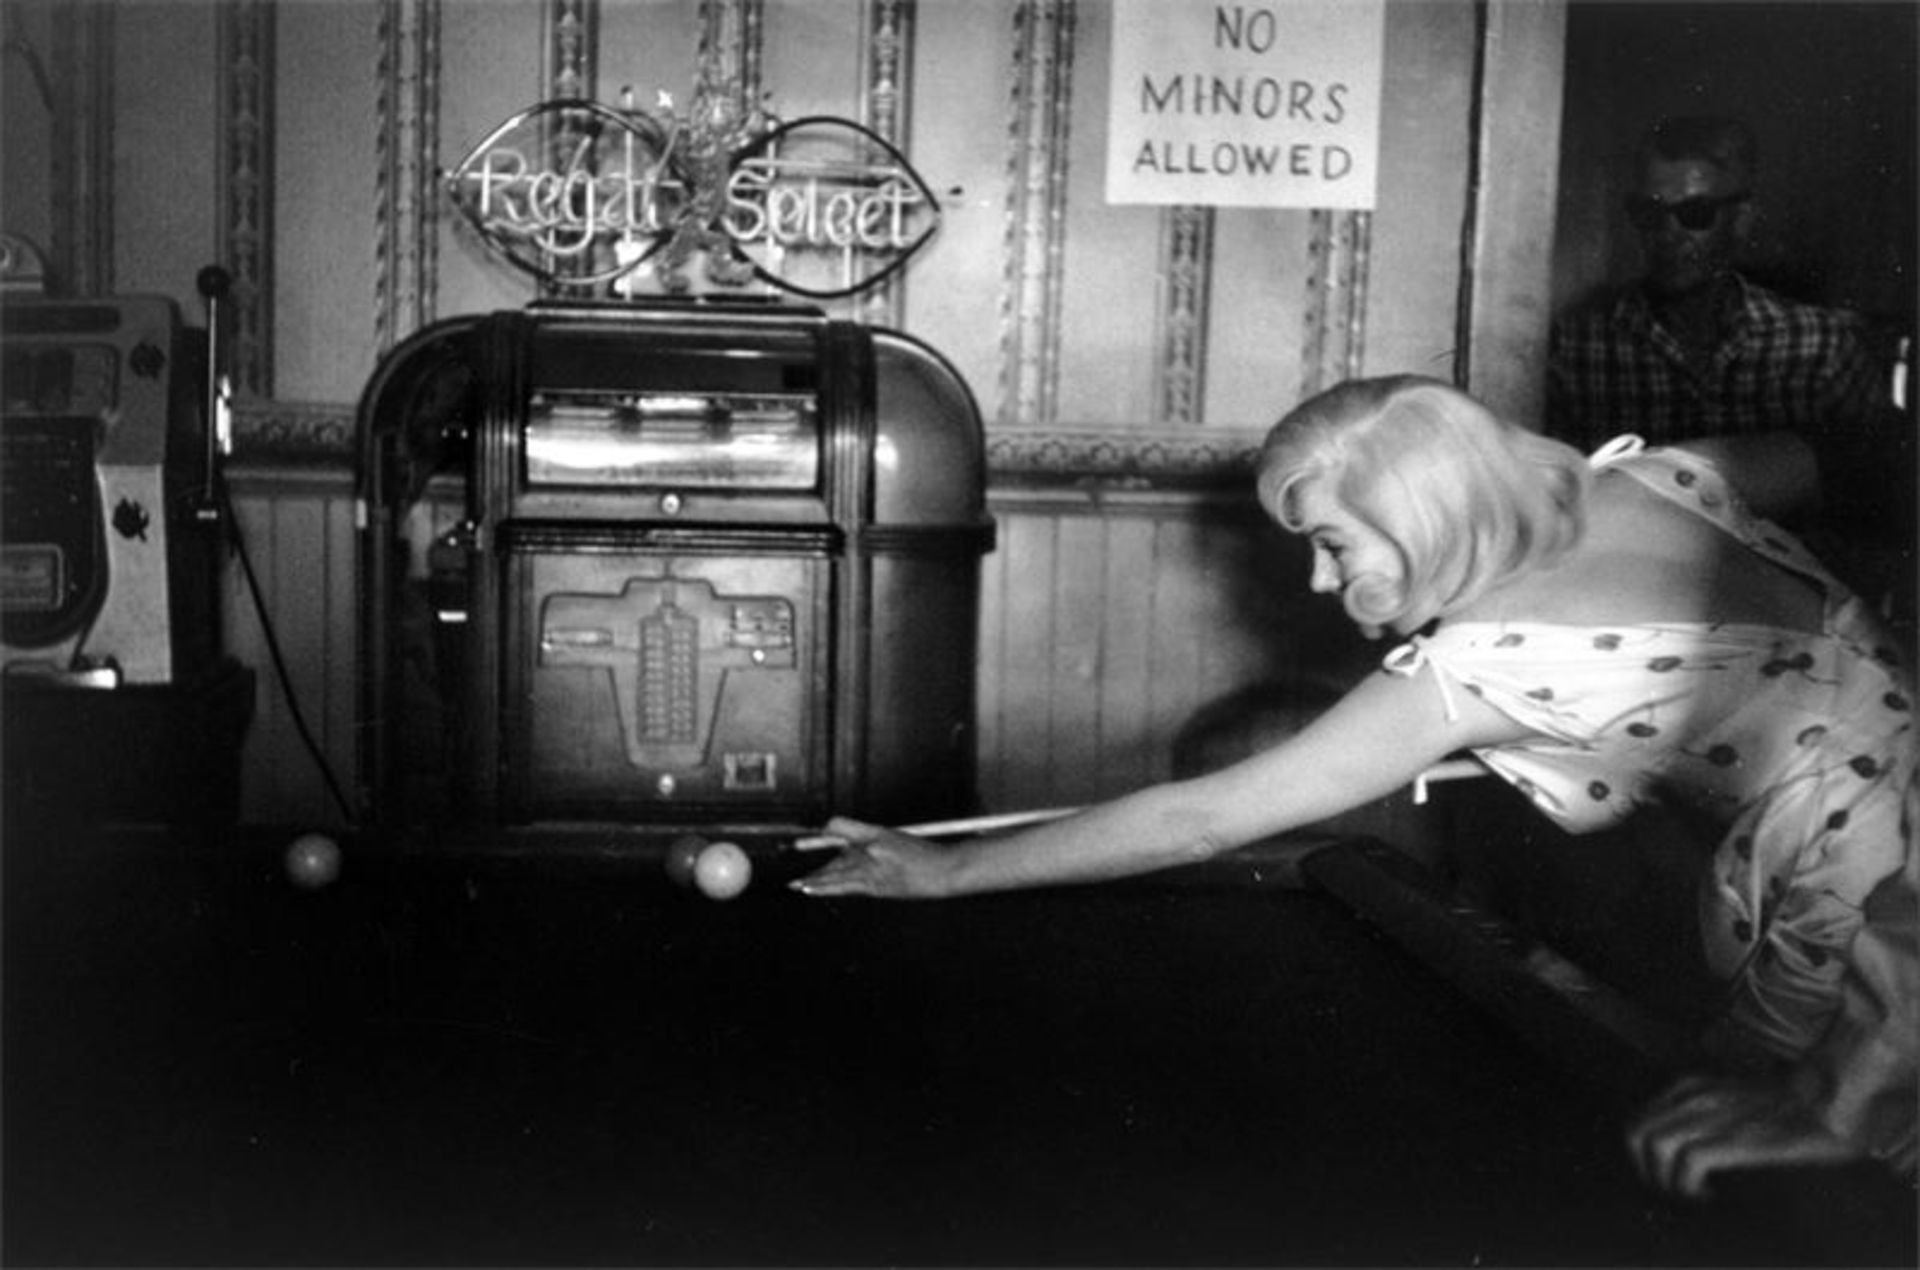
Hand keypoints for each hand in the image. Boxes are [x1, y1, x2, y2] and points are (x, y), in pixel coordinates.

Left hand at [789, 817, 954, 898]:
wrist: (945, 872)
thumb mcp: (894, 838)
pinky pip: (844, 887)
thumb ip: (867, 839)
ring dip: (815, 880)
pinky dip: (825, 887)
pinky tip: (812, 889)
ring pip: (836, 873)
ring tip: (797, 885)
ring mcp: (872, 871)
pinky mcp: (876, 887)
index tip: (811, 838)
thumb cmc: (924, 855)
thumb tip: (842, 844)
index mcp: (875, 833)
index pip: (839, 827)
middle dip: (816, 863)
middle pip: (835, 856)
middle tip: (796, 871)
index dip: (824, 833)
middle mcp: (870, 851)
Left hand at [1626, 1073, 1860, 1198]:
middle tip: (1673, 1191)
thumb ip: (1708, 1113)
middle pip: (1636, 1131)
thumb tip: (1686, 1149)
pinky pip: (1687, 1162)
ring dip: (1664, 1179)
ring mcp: (1714, 1115)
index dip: (1642, 1155)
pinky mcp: (1736, 1137)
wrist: (1835, 1100)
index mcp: (1692, 1087)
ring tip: (1690, 1195)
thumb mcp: (1736, 1099)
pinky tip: (1709, 1196)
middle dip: (1645, 1170)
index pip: (1640, 1120)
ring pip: (1653, 1144)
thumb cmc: (1792, 1107)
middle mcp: (1695, 1097)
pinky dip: (1688, 1186)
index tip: (1664, 1176)